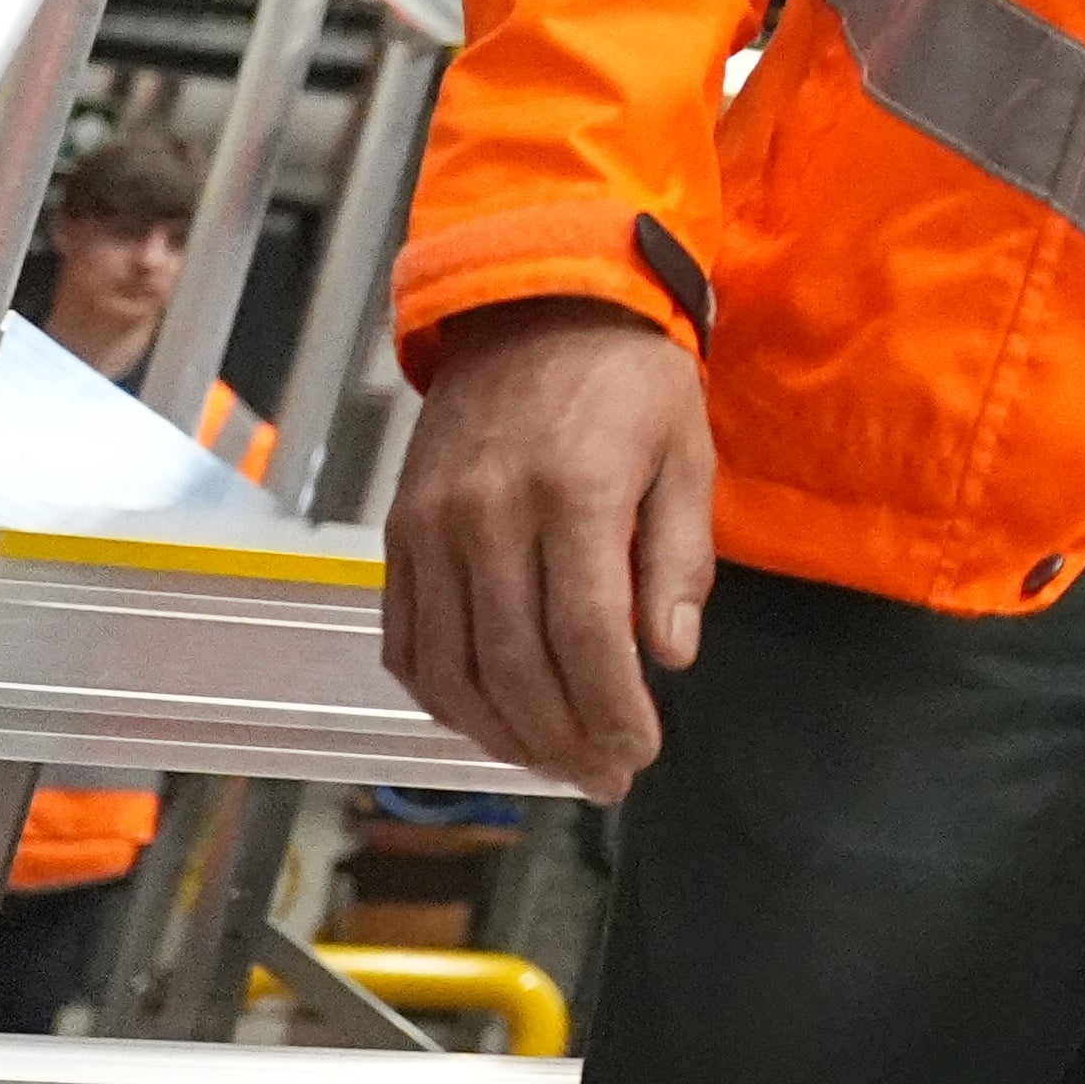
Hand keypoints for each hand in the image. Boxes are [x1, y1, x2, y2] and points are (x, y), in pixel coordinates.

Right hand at [384, 297, 713, 796]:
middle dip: (563, 738)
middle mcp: (487, 515)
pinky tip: (486, 721)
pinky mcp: (397, 534)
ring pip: (453, 667)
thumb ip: (679, 558)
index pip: (586, 635)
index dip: (610, 709)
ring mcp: (430, 527)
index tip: (638, 753)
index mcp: (572, 492)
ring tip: (555, 761)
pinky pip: (406, 641)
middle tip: (604, 776)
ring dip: (503, 733)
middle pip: (516, 665)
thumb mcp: (687, 452)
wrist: (532, 307)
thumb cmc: (628, 380)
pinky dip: (441, 696)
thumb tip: (670, 656)